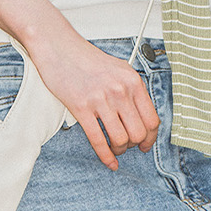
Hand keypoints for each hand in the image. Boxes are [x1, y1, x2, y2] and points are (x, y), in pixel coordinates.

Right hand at [26, 5, 159, 165]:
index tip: (145, 144)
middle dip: (134, 145)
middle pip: (138, 133)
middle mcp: (120, 90)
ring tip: (115, 148)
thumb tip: (141, 117)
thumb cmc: (86, 60)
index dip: (150, 138)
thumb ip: (131, 91)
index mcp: (132, 81)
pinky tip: (109, 162)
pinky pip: (99, 141)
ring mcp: (101, 100)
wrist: (59, 47)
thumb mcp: (118, 70)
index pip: (152, 119)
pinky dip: (106, 157)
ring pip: (121, 140)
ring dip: (119, 150)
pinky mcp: (82, 108)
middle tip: (127, 145)